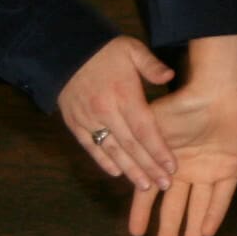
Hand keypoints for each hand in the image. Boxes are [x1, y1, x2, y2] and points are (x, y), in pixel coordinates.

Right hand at [57, 36, 176, 191]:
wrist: (64, 50)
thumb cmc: (104, 50)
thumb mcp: (131, 49)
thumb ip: (151, 65)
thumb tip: (169, 75)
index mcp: (123, 94)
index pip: (144, 129)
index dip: (158, 150)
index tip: (172, 166)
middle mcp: (106, 111)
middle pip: (131, 146)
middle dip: (149, 167)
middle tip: (165, 184)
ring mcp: (89, 119)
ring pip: (112, 151)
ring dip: (129, 171)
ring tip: (145, 186)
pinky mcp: (75, 124)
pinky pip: (91, 147)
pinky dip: (103, 161)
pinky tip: (116, 173)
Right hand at [129, 35, 236, 235]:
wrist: (216, 88)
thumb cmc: (182, 101)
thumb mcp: (152, 123)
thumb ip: (139, 145)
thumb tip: (117, 161)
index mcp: (166, 160)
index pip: (151, 192)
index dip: (143, 213)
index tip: (134, 234)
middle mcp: (186, 169)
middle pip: (175, 208)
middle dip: (168, 233)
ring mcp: (209, 169)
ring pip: (199, 208)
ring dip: (192, 232)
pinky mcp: (230, 167)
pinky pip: (222, 196)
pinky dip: (214, 214)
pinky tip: (207, 233)